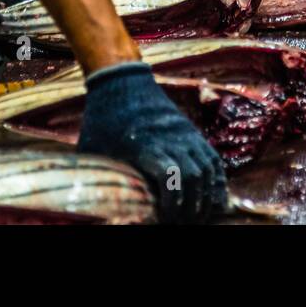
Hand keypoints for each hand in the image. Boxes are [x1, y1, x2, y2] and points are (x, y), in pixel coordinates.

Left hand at [78, 62, 226, 222]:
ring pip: (207, 168)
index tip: (167, 219)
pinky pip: (212, 158)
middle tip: (184, 224)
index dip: (173, 202)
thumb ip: (93, 176)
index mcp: (143, 145)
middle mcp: (170, 138)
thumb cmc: (102, 120)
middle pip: (193, 177)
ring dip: (207, 197)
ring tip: (201, 217)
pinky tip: (216, 199)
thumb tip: (88, 205)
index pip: (169, 176)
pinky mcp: (191, 132)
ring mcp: (184, 134)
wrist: (122, 81)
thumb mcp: (91, 149)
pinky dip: (217, 180)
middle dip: (191, 207)